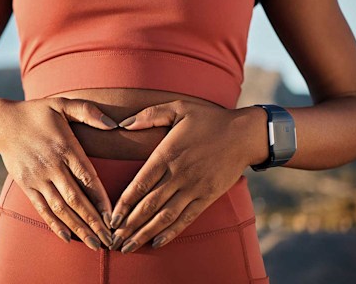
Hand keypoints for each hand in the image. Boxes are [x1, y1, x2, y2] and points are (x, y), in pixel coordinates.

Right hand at [0, 97, 118, 250]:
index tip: (114, 217)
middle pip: (76, 199)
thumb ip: (88, 112)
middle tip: (111, 240)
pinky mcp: (26, 185)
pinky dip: (55, 224)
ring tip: (95, 245)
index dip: (101, 199)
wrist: (0, 123)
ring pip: (60, 208)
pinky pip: (42, 208)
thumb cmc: (37, 112)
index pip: (87, 177)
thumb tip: (114, 124)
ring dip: (78, 228)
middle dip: (94, 222)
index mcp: (65, 146)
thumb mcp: (62, 104)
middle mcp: (52, 165)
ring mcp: (37, 178)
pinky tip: (68, 238)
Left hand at [107, 100, 266, 252]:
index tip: (110, 218)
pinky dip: (171, 232)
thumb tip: (123, 124)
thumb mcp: (177, 108)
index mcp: (167, 154)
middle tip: (113, 240)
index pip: (140, 184)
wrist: (244, 134)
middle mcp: (179, 175)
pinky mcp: (207, 196)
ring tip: (128, 247)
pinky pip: (187, 218)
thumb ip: (148, 115)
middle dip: (129, 225)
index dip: (124, 203)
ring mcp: (194, 188)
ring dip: (145, 233)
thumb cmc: (209, 118)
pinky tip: (157, 243)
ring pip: (165, 216)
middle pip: (149, 205)